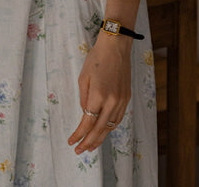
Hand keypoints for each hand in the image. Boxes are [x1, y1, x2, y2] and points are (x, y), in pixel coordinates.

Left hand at [67, 32, 131, 153]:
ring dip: (100, 138)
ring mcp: (121, 101)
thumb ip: (84, 98)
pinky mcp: (126, 98)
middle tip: (79, 151)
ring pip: (110, 127)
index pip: (87, 122)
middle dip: (88, 142)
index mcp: (99, 95)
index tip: (71, 141)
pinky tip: (103, 132)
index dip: (79, 134)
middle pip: (99, 129)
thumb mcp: (84, 77)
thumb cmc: (96, 58)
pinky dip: (110, 128)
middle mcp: (112, 101)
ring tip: (90, 146)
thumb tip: (85, 113)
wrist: (116, 47)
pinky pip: (118, 119)